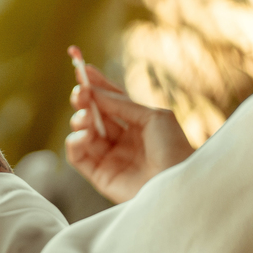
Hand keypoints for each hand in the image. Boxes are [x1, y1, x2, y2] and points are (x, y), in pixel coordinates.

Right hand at [65, 63, 194, 203]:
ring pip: (83, 134)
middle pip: (94, 116)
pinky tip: (85, 135)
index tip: (82, 70)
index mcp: (138, 125)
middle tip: (80, 93)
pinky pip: (77, 156)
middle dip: (84, 101)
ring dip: (79, 120)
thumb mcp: (153, 117)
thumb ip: (122, 104)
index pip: (112, 102)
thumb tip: (94, 91)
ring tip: (86, 117)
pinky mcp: (100, 176)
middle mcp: (122, 141)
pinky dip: (75, 142)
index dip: (97, 86)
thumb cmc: (174, 149)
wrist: (177, 182)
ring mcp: (111, 158)